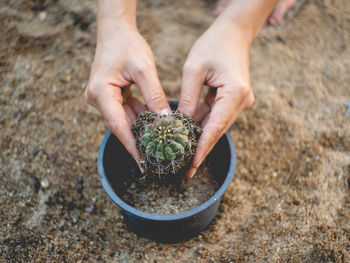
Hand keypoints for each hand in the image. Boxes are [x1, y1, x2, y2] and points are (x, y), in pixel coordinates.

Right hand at [84, 19, 169, 166]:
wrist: (115, 31)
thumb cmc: (128, 45)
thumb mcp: (144, 69)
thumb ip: (154, 95)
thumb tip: (165, 120)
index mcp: (101, 92)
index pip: (118, 126)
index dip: (132, 146)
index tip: (143, 163)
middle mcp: (97, 98)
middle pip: (120, 125)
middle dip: (139, 140)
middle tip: (155, 157)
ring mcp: (101, 98)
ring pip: (124, 119)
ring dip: (140, 128)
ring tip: (158, 143)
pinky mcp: (108, 95)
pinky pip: (125, 110)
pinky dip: (139, 116)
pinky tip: (154, 122)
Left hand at [179, 23, 253, 177]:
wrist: (233, 33)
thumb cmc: (213, 45)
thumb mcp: (193, 70)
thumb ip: (187, 99)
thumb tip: (179, 124)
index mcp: (235, 93)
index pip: (215, 127)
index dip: (202, 148)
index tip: (192, 166)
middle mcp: (242, 101)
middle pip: (217, 131)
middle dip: (200, 149)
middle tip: (185, 169)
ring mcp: (240, 102)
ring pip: (216, 126)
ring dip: (200, 138)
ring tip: (183, 156)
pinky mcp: (234, 100)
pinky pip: (217, 116)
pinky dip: (202, 124)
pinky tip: (188, 134)